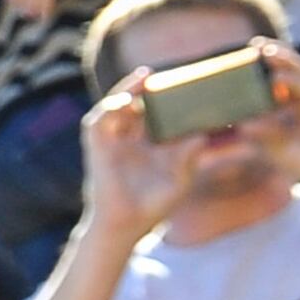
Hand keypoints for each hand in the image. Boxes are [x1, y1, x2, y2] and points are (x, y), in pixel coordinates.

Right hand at [76, 84, 194, 238]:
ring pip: (116, 105)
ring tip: (146, 77)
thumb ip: (190, 157)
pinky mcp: (97, 149)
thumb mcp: (181, 178)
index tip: (189, 81)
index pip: (159, 112)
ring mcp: (112, 143)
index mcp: (150, 144)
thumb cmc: (153, 207)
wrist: (125, 226)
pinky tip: (126, 101)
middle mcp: (130, 139)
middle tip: (168, 72)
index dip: (171, 96)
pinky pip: (97, 121)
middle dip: (149, 86)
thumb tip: (202, 135)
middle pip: (138, 102)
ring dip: (128, 89)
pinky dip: (109, 107)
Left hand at [253, 38, 299, 191]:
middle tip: (253, 43)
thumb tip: (240, 125)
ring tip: (265, 50)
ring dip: (286, 62)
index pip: (281, 79)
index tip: (244, 55)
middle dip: (276, 55)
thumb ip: (261, 136)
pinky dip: (298, 83)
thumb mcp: (278, 147)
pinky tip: (279, 78)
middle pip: (294, 70)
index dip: (266, 67)